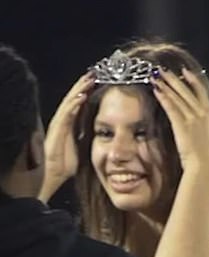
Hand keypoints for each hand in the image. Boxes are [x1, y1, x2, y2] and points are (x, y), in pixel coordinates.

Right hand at [41, 73, 93, 199]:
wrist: (54, 173)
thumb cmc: (65, 163)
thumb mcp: (80, 146)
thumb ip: (85, 136)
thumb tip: (96, 132)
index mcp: (70, 124)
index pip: (78, 104)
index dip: (86, 92)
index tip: (97, 82)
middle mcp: (64, 121)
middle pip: (73, 99)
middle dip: (83, 86)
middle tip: (94, 74)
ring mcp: (59, 124)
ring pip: (70, 102)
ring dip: (80, 90)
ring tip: (89, 79)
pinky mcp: (57, 129)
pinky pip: (66, 113)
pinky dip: (74, 104)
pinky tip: (82, 96)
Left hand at [151, 68, 208, 170]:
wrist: (202, 165)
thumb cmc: (207, 153)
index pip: (201, 92)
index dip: (193, 80)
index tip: (185, 72)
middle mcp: (202, 113)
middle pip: (187, 91)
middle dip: (175, 79)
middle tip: (164, 70)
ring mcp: (192, 118)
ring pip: (177, 97)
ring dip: (166, 86)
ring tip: (156, 77)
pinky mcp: (181, 124)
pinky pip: (171, 107)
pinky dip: (164, 98)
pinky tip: (156, 91)